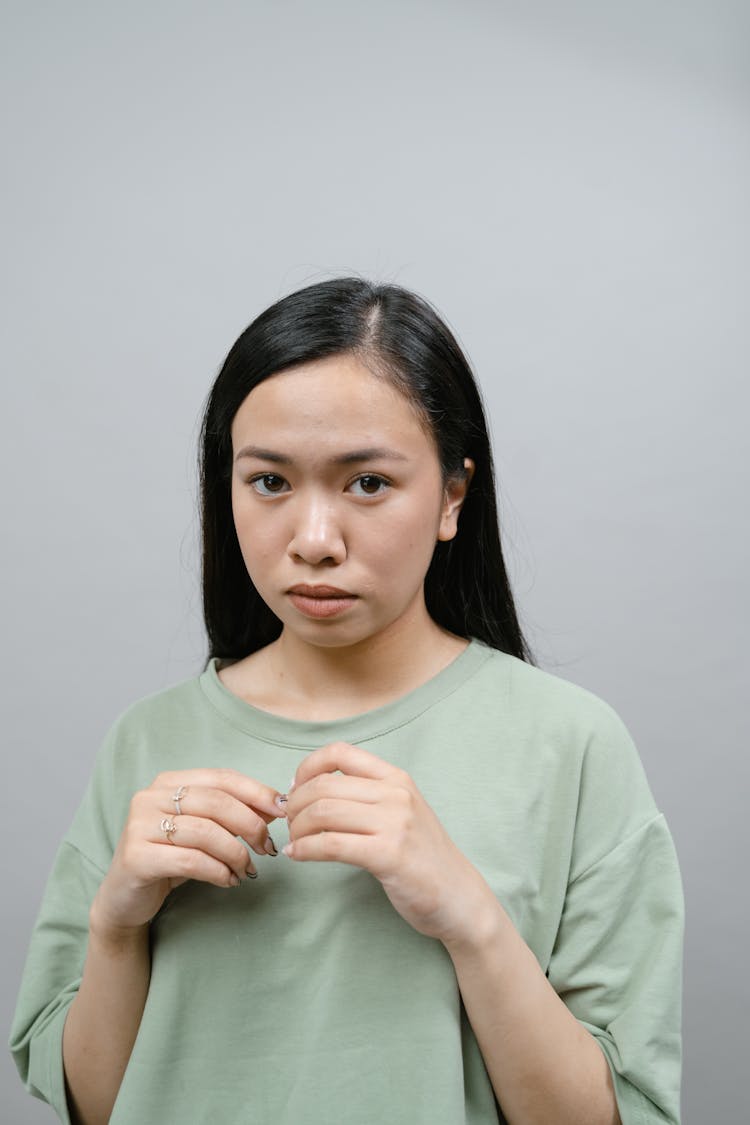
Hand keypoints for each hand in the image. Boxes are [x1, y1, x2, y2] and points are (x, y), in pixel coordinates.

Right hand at [90, 769, 286, 937]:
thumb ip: (233, 814)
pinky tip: (228, 881)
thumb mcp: (204, 831)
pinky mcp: (136, 856)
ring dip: (236, 854)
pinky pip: (191, 860)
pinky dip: (218, 871)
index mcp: (168, 782)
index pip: (221, 778)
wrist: (125, 898)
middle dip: (250, 825)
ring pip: (206, 832)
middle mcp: (150, 797)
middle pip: (216, 802)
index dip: (256, 792)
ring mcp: (139, 825)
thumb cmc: (169, 859)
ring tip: (246, 871)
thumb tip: (275, 805)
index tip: (283, 810)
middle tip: (267, 848)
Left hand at [283, 742, 492, 944]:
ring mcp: (395, 823)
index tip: (296, 790)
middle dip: (295, 804)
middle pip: (324, 785)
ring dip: (297, 828)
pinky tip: (297, 855)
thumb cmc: (422, 857)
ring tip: (293, 841)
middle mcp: (396, 794)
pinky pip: (331, 844)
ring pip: (323, 813)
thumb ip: (366, 797)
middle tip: (288, 822)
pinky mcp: (388, 855)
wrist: (458, 896)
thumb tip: (309, 790)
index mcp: (397, 778)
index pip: (340, 753)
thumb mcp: (401, 812)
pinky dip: (305, 849)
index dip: (307, 768)